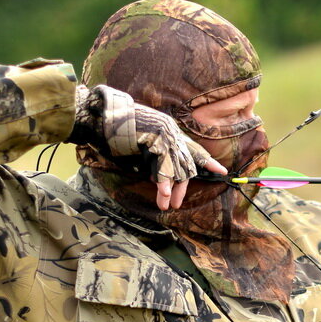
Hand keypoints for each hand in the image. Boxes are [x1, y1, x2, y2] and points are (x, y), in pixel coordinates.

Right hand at [73, 85, 226, 208]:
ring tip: (167, 205)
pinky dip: (164, 182)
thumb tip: (159, 178)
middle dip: (181, 185)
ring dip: (171, 188)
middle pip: (185, 162)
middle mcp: (170, 131)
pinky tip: (163, 194)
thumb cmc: (114, 131)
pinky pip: (164, 165)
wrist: (100, 117)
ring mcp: (165, 134)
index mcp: (168, 131)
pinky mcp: (156, 139)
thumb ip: (153, 158)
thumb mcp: (139, 146)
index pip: (191, 147)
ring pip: (176, 167)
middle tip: (175, 203)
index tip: (220, 171)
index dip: (205, 160)